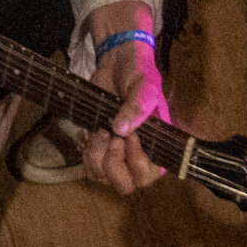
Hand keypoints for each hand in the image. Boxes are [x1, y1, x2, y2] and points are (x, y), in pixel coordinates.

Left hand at [80, 40, 169, 196]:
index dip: (137, 162)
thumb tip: (122, 130)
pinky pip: (89, 166)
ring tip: (102, 131)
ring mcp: (116, 153)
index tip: (131, 136)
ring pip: (104, 178)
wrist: (118, 61)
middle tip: (113, 138)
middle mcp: (138, 156)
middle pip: (126, 186)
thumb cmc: (140, 74)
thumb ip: (137, 107)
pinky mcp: (97, 146)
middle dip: (115, 165)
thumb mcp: (145, 86)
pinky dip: (88, 153)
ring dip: (98, 157)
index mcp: (158, 146)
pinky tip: (93, 132)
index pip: (150, 175)